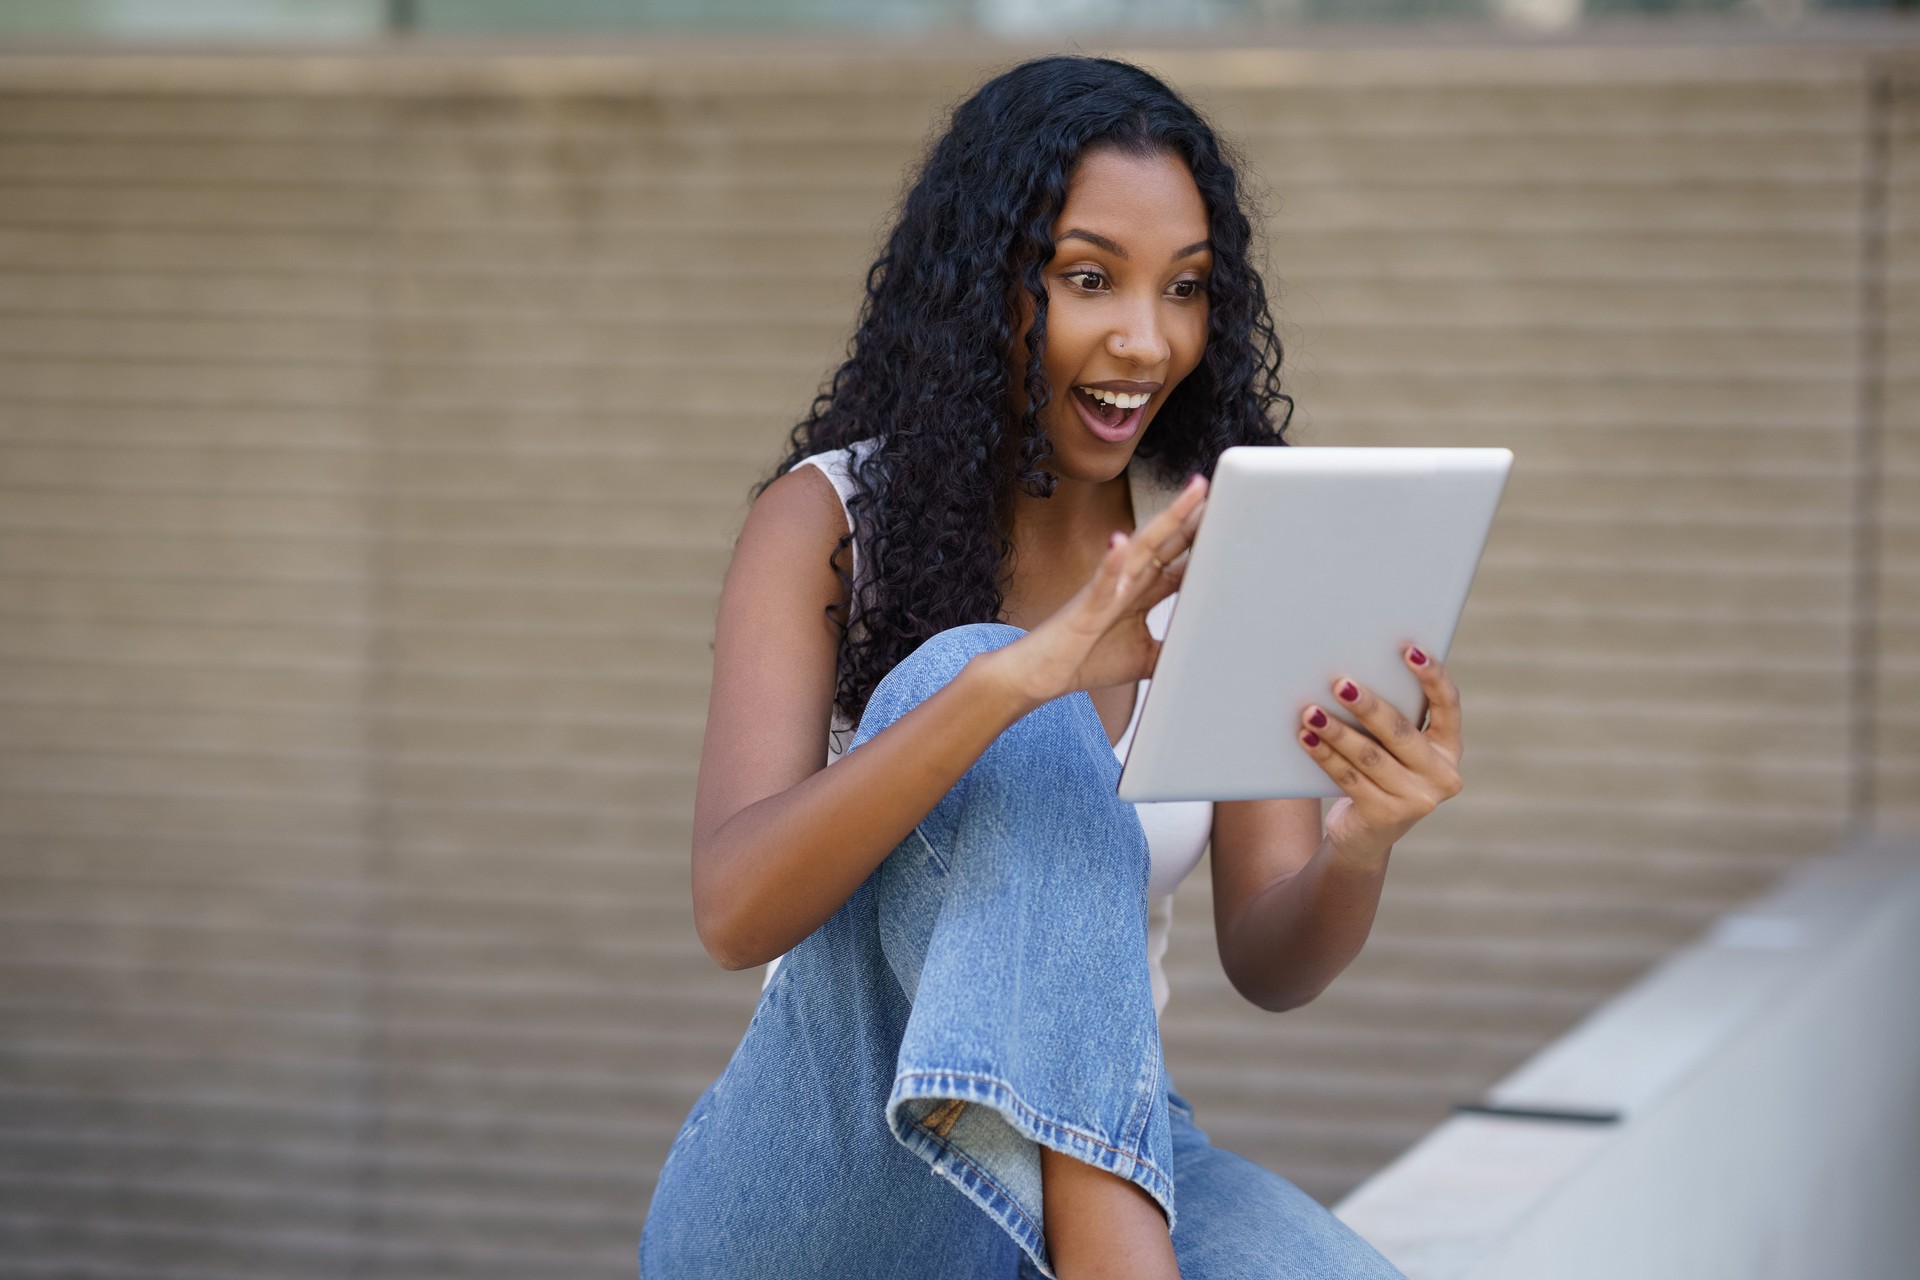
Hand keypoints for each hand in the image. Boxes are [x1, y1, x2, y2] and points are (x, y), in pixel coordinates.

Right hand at [985, 474, 1207, 706]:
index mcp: (1141, 591)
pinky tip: (1120, 543)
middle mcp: (1127, 582)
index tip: (1234, 516)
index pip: (1178, 558)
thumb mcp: (1144, 657)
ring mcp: (1106, 590)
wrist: (1038, 675)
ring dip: (1165, 521)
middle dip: (1193, 515)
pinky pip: (1099, 583)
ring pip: (1140, 549)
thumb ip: (1173, 648)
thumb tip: (1205, 653)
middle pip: (1166, 541)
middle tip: (1221, 487)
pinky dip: (1111, 564)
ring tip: (1190, 494)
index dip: (1204, 537)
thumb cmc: (1086, 659)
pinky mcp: (1084, 608)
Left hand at [1297, 647, 1463, 860]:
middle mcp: (1442, 775)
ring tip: (1310, 711)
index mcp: (1449, 748)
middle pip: (1401, 732)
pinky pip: (1349, 777)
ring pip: (1370, 756)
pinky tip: (1307, 738)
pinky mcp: (1386, 816)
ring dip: (1337, 731)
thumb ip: (1391, 719)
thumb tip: (1352, 675)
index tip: (1409, 650)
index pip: (1448, 706)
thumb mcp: (1395, 748)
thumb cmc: (1379, 773)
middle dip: (1368, 706)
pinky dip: (1325, 755)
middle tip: (1340, 684)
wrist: (1365, 835)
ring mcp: (1416, 800)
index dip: (1432, 676)